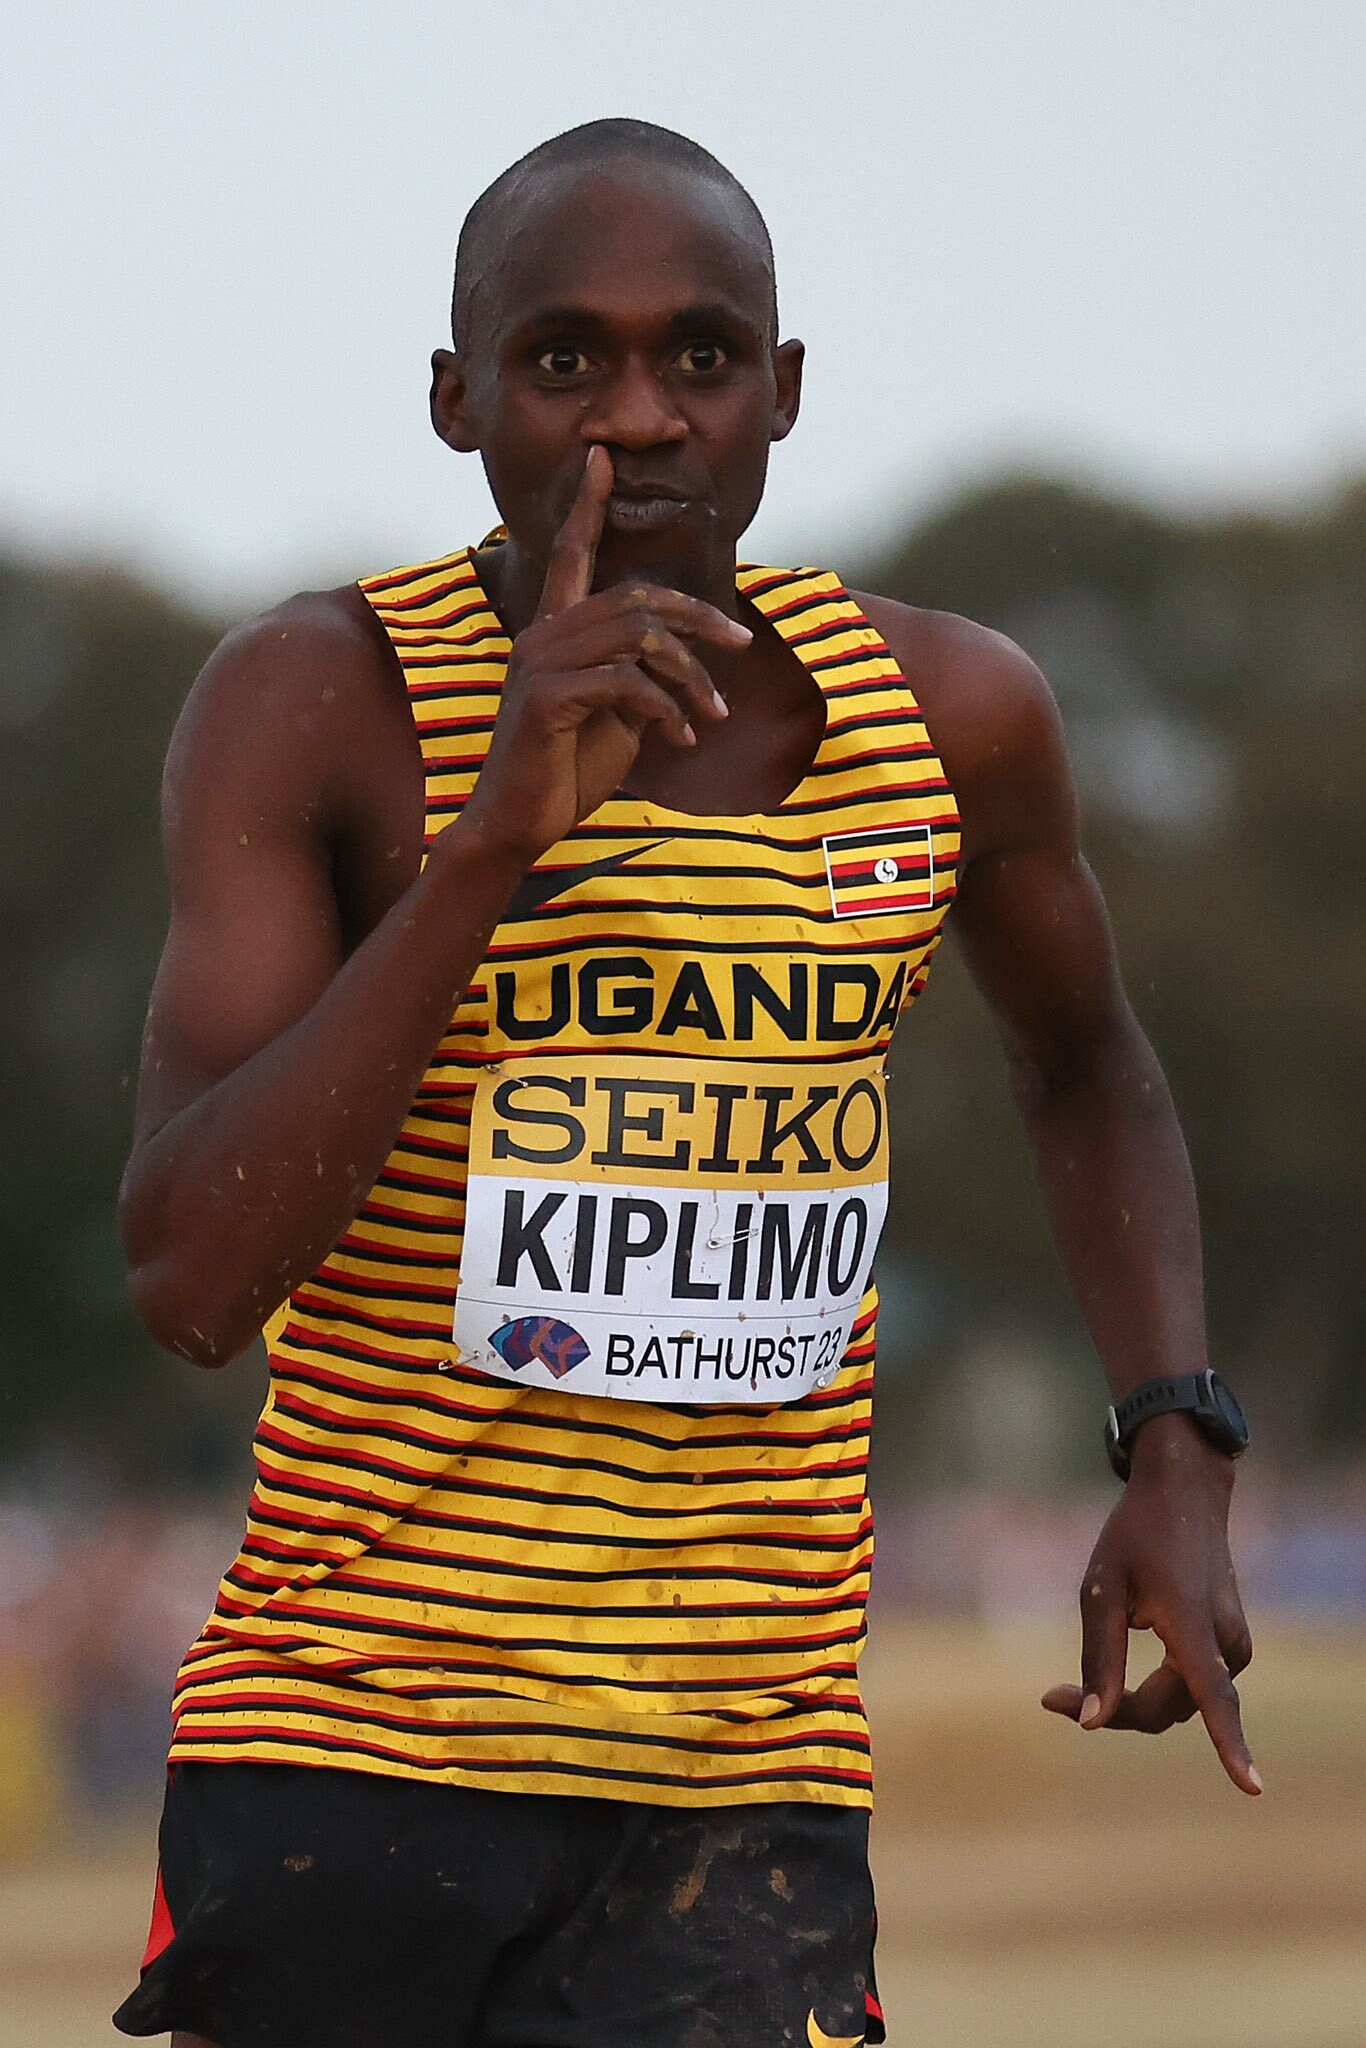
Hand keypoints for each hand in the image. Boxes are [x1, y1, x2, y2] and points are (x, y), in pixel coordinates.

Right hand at [458, 446, 745, 864]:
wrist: (520, 824)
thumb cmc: (567, 770)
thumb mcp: (617, 716)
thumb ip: (640, 677)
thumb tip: (682, 662)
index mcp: (554, 632)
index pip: (572, 554)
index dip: (586, 505)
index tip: (602, 458)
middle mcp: (541, 636)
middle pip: (634, 596)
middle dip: (698, 616)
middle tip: (742, 640)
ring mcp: (539, 664)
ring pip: (638, 637)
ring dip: (691, 674)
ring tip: (715, 712)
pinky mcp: (545, 699)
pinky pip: (626, 682)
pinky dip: (667, 708)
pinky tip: (683, 737)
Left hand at [1042, 1418, 1259, 1794]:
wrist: (1185, 1494)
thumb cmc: (1136, 1536)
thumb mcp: (1101, 1590)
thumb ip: (1100, 1659)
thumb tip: (1092, 1723)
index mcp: (1193, 1623)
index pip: (1215, 1697)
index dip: (1232, 1745)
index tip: (1253, 1788)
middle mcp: (1225, 1642)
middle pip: (1167, 1709)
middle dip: (1113, 1711)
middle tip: (1050, 1697)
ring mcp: (1234, 1646)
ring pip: (1178, 1705)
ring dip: (1131, 1705)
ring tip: (1066, 1688)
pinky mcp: (1231, 1648)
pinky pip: (1189, 1689)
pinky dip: (1151, 1691)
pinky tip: (1115, 1676)